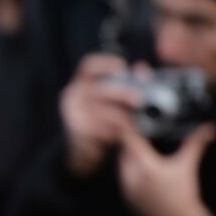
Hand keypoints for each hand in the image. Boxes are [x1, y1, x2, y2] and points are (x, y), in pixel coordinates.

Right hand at [60, 54, 140, 177]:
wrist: (81, 151)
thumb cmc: (100, 121)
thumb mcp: (111, 101)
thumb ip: (126, 84)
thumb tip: (142, 67)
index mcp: (81, 84)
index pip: (88, 67)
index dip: (105, 64)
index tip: (122, 67)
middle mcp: (72, 95)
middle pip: (99, 88)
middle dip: (121, 93)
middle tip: (139, 100)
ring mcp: (72, 114)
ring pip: (100, 111)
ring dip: (120, 117)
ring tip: (134, 123)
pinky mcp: (76, 132)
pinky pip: (98, 130)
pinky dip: (112, 133)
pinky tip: (121, 136)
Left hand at [118, 123, 215, 215]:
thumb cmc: (185, 195)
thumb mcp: (188, 164)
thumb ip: (196, 143)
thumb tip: (208, 129)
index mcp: (145, 164)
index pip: (129, 139)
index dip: (131, 130)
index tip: (136, 126)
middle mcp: (132, 176)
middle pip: (124, 151)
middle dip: (132, 145)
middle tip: (143, 141)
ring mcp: (127, 188)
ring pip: (122, 165)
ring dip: (130, 159)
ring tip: (144, 157)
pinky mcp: (127, 197)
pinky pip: (123, 179)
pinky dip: (129, 174)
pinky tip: (142, 174)